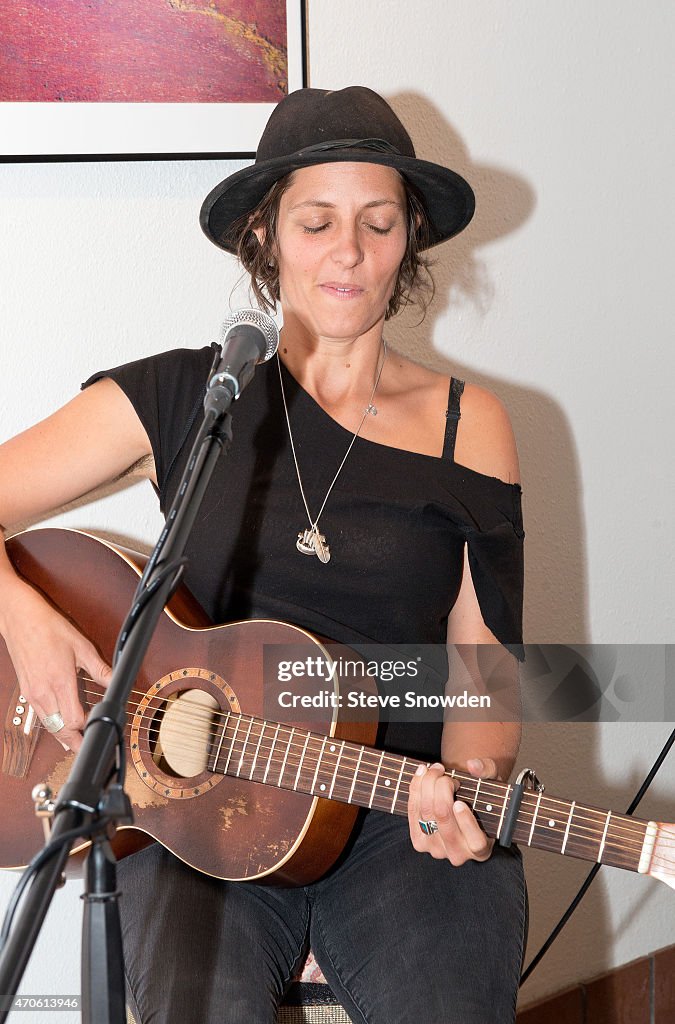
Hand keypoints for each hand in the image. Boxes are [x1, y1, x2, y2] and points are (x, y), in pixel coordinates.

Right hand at [1, 579, 110, 750]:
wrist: (21, 619)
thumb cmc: (50, 628)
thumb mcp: (82, 647)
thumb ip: (101, 670)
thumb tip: (117, 683)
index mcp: (60, 682)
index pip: (75, 721)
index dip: (88, 726)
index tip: (98, 724)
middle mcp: (43, 693)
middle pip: (61, 731)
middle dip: (76, 740)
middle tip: (89, 744)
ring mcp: (32, 694)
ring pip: (49, 727)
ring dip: (63, 734)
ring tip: (78, 739)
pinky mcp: (26, 693)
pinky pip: (41, 716)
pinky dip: (52, 724)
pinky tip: (62, 723)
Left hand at [407, 758, 496, 865]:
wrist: (461, 807)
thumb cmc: (480, 796)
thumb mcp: (492, 782)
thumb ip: (488, 771)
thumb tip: (473, 766)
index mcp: (481, 848)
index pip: (476, 842)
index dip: (466, 821)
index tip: (459, 803)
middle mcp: (458, 854)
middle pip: (444, 818)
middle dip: (440, 787)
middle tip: (442, 769)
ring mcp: (436, 850)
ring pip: (426, 813)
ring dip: (426, 785)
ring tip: (433, 769)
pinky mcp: (419, 842)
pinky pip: (413, 813)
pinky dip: (415, 790)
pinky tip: (421, 774)